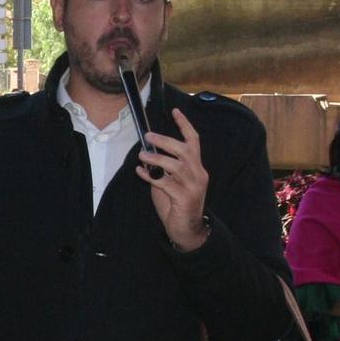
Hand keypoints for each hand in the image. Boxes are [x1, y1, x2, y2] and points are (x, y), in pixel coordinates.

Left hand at [135, 108, 209, 251]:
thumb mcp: (170, 183)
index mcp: (197, 168)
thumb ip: (163, 169)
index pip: (194, 141)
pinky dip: (151, 176)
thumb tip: (146, 155)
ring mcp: (194, 186)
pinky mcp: (185, 198)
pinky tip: (141, 173)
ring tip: (142, 154)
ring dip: (157, 158)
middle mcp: (198, 174)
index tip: (175, 111)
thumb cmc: (177, 205)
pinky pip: (166, 184)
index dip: (185, 125)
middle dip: (166, 140)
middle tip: (148, 136)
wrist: (188, 230)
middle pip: (185, 150)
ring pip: (176, 166)